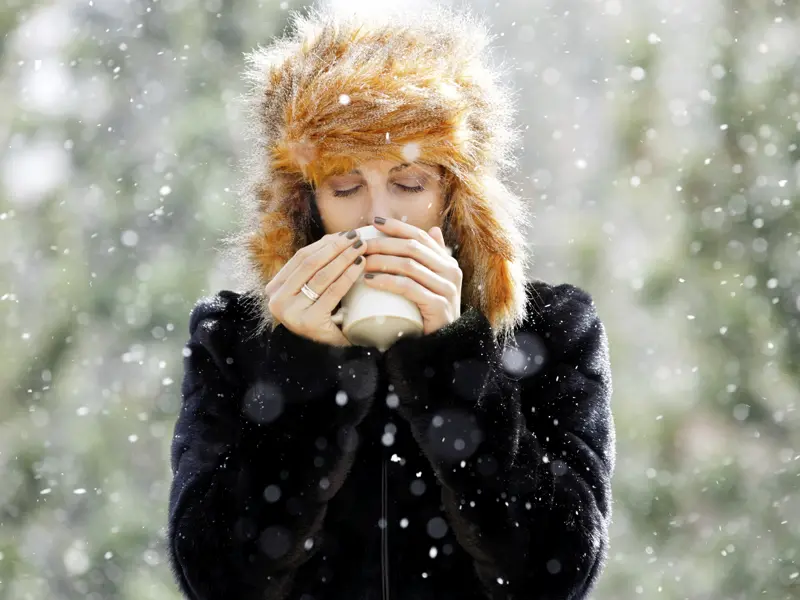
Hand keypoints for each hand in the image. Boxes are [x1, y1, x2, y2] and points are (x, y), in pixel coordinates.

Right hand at [264, 230, 366, 345]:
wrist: (326, 357)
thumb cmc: (323, 318)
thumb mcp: (312, 292)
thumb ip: (316, 270)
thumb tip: (341, 237)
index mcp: (275, 288)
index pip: (301, 257)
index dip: (325, 243)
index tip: (345, 234)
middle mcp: (277, 300)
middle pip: (310, 264)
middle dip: (336, 247)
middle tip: (357, 238)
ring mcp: (290, 312)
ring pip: (321, 276)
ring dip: (343, 258)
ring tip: (362, 248)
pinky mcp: (308, 322)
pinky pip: (331, 292)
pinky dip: (347, 276)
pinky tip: (359, 266)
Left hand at [363, 217, 461, 335]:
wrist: (442, 345)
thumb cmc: (430, 313)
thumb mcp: (433, 282)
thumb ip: (433, 258)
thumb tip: (432, 229)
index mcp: (448, 262)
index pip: (420, 237)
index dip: (397, 227)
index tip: (374, 222)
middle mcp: (451, 272)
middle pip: (412, 248)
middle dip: (383, 243)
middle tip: (360, 245)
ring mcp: (447, 288)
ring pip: (409, 265)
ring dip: (381, 261)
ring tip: (361, 262)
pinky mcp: (438, 306)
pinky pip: (409, 288)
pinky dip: (387, 282)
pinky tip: (369, 281)